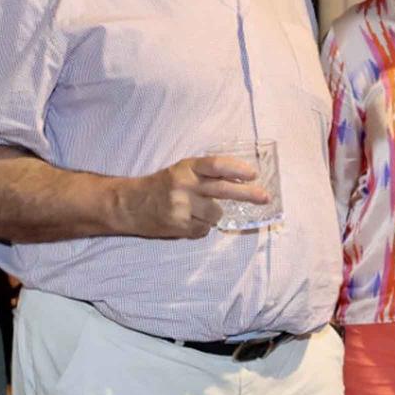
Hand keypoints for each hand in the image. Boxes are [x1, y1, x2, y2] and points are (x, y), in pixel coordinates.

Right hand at [120, 155, 271, 237]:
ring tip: (195, 210)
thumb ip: (206, 174)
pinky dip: (200, 227)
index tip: (253, 174)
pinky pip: (204, 229)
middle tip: (265, 197)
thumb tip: (241, 181)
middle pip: (223, 189)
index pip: (216, 165)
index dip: (237, 169)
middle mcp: (184, 184)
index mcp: (186, 167)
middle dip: (247, 194)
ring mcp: (181, 206)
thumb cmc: (161, 186)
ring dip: (212, 215)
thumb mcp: (181, 171)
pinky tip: (186, 220)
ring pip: (216, 214)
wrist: (129, 205)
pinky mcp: (178, 225)